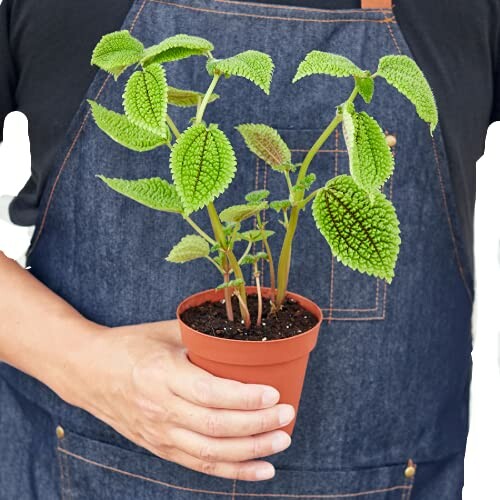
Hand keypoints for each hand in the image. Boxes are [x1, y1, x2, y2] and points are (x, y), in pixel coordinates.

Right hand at [71, 320, 294, 480]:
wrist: (88, 371)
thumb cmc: (131, 345)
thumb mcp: (166, 332)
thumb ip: (203, 335)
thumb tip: (245, 332)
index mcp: (162, 374)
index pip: (210, 392)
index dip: (245, 397)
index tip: (275, 393)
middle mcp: (160, 409)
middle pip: (215, 427)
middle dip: (257, 425)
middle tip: (287, 415)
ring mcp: (159, 433)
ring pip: (210, 452)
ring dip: (251, 451)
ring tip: (282, 441)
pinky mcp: (159, 447)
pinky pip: (199, 466)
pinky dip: (233, 471)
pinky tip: (261, 468)